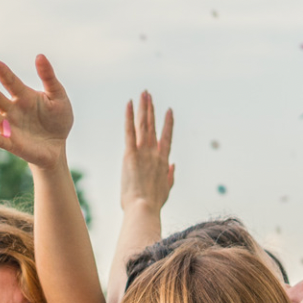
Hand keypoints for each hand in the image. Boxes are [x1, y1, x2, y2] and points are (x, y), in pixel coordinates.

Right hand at [0, 55, 72, 169]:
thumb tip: (40, 56)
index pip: (9, 80)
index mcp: (22, 95)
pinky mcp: (13, 144)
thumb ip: (48, 77)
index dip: (1, 71)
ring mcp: (10, 127)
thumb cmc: (58, 119)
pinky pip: (1, 140)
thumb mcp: (58, 96)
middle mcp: (12, 109)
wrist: (59, 146)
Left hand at [121, 91, 173, 211]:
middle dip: (151, 109)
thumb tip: (173, 165)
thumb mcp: (166, 190)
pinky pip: (130, 131)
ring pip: (144, 125)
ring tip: (143, 94)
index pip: (167, 138)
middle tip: (149, 95)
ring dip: (144, 108)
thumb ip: (170, 176)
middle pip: (153, 127)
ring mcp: (143, 153)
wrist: (144, 208)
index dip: (168, 123)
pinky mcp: (130, 155)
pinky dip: (129, 117)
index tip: (169, 111)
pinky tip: (129, 104)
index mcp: (163, 162)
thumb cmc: (153, 203)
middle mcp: (155, 154)